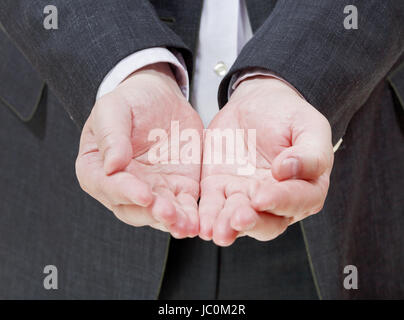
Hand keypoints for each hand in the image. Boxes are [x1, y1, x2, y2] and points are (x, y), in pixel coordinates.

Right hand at [75, 63, 202, 237]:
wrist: (162, 99)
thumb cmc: (132, 101)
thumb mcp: (115, 108)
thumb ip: (111, 134)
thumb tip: (112, 164)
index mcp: (98, 168)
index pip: (107, 185)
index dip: (125, 192)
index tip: (144, 194)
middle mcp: (123, 186)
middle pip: (132, 208)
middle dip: (152, 213)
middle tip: (168, 213)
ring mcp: (152, 190)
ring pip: (158, 214)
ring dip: (172, 221)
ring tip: (186, 225)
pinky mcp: (177, 188)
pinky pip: (183, 207)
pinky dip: (190, 216)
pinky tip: (198, 222)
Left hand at [199, 77, 333, 245]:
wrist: (256, 104)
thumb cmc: (288, 116)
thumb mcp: (309, 126)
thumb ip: (310, 152)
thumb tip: (288, 171)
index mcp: (305, 187)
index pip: (298, 201)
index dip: (281, 201)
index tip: (262, 197)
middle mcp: (275, 200)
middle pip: (268, 221)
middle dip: (252, 222)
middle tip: (239, 219)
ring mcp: (245, 197)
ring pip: (238, 219)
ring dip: (228, 227)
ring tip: (217, 231)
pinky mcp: (219, 189)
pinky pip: (213, 207)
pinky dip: (207, 217)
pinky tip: (202, 226)